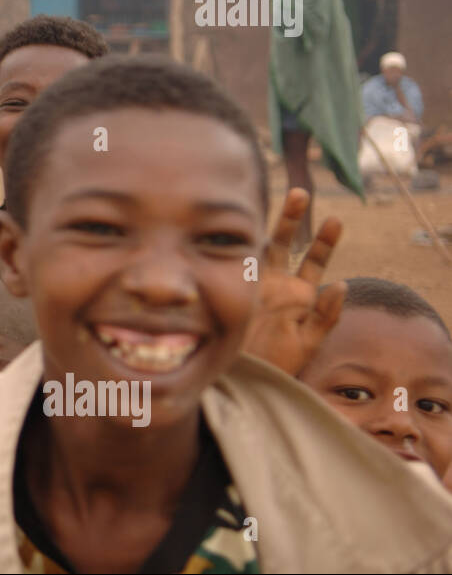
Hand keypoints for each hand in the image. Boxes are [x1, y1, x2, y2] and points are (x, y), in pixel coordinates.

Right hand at [241, 188, 345, 376]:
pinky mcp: (233, 289)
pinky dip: (248, 245)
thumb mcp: (308, 343)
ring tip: (291, 196)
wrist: (242, 381)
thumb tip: (342, 283)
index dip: (323, 242)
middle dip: (292, 218)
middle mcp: (272, 285)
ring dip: (275, 222)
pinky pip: (243, 263)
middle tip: (302, 193)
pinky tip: (254, 226)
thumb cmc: (277, 366)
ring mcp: (250, 283)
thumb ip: (326, 316)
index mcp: (295, 296)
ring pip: (261, 246)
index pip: (310, 262)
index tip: (335, 220)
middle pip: (283, 244)